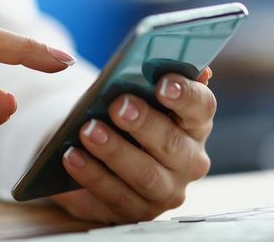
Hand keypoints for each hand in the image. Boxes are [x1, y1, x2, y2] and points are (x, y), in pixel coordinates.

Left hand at [51, 68, 214, 223]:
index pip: (202, 106)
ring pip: (145, 176)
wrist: (94, 149)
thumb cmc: (120, 114)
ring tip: (88, 130)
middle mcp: (188, 161)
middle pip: (171, 144)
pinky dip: (92, 176)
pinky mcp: (136, 212)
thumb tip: (170, 60)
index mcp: (195, 123)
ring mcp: (165, 191)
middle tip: (117, 105)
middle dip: (143, 123)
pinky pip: (115, 198)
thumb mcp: (132, 93)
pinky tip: (72, 156)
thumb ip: (148, 77)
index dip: (185, 95)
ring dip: (115, 152)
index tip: (162, 83)